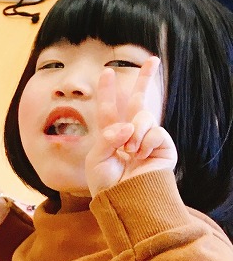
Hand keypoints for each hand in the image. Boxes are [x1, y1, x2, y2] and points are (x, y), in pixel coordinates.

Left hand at [85, 56, 174, 196]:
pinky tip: (141, 156)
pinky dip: (145, 143)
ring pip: (143, 117)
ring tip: (130, 152)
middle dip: (145, 79)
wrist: (125, 201)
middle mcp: (131, 133)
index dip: (108, 91)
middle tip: (153, 59)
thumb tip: (127, 126)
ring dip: (134, 132)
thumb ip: (108, 138)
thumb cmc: (107, 185)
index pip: (109, 108)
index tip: (106, 73)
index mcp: (111, 135)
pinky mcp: (164, 146)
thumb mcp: (97, 160)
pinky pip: (154, 131)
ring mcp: (148, 138)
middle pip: (139, 101)